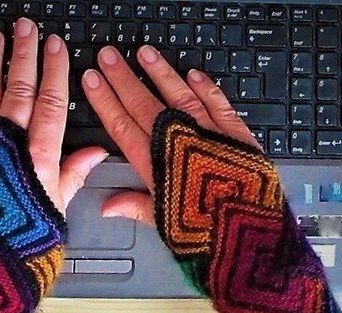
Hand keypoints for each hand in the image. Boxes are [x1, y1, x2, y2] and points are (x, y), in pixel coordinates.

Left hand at [0, 18, 107, 214]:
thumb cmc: (21, 245)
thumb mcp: (57, 211)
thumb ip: (73, 176)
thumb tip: (95, 153)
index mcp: (40, 159)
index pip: (50, 103)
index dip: (54, 72)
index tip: (55, 47)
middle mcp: (8, 148)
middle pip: (18, 91)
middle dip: (23, 55)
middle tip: (25, 28)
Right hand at [82, 45, 260, 224]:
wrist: (249, 229)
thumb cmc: (206, 230)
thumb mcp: (164, 221)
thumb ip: (135, 207)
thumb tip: (107, 207)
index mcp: (155, 164)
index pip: (122, 126)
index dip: (105, 101)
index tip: (92, 80)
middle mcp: (178, 143)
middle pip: (144, 104)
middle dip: (122, 78)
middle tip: (108, 55)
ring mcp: (206, 133)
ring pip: (177, 94)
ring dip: (159, 72)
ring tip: (144, 52)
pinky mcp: (233, 131)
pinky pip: (216, 101)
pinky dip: (204, 86)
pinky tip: (192, 73)